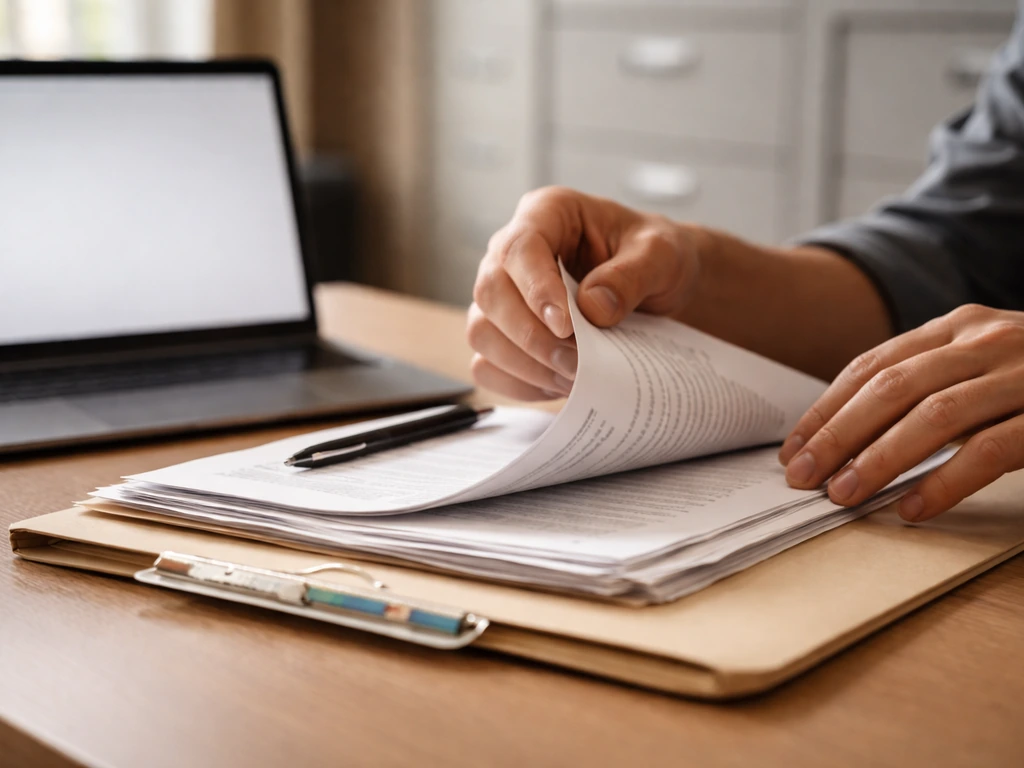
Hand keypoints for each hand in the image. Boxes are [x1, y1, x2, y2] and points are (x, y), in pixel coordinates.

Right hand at [467, 186, 698, 399]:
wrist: (662, 291)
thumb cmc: (656, 259)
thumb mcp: (662, 256)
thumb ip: (632, 275)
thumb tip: (593, 308)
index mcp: (548, 213)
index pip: (520, 246)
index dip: (536, 288)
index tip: (566, 327)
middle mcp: (514, 252)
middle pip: (490, 291)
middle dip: (530, 336)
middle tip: (575, 363)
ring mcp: (504, 295)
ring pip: (481, 330)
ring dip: (524, 363)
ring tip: (572, 377)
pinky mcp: (504, 335)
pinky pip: (487, 365)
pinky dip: (519, 382)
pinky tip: (558, 384)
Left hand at [779, 304, 1023, 521]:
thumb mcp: (980, 364)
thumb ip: (927, 384)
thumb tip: (846, 436)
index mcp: (956, 328)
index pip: (870, 366)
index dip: (826, 409)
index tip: (792, 448)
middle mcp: (985, 340)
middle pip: (891, 388)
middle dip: (837, 436)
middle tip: (802, 478)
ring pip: (934, 416)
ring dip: (880, 460)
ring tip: (844, 496)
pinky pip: (991, 450)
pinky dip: (946, 482)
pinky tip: (912, 509)